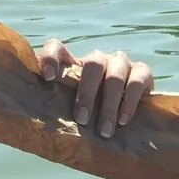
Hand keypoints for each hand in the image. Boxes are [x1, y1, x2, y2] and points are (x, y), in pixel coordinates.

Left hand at [37, 40, 153, 137]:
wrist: (127, 120)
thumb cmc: (91, 116)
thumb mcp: (71, 110)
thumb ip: (56, 109)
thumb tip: (35, 126)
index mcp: (74, 64)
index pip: (57, 48)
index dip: (51, 58)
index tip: (48, 78)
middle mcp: (98, 59)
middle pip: (93, 64)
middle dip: (87, 94)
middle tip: (82, 120)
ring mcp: (121, 63)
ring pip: (115, 74)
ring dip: (109, 104)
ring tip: (104, 130)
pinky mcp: (143, 72)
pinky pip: (137, 81)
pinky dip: (129, 102)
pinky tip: (123, 120)